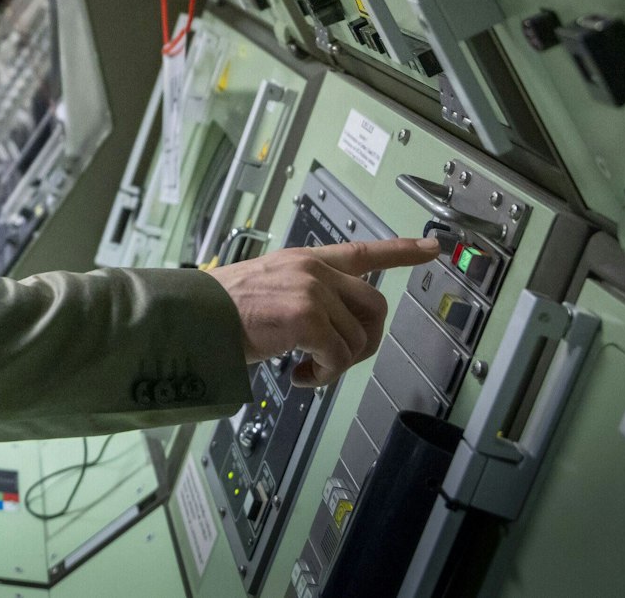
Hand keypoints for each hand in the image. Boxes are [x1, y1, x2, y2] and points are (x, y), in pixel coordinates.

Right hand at [207, 237, 439, 387]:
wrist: (192, 318)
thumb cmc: (219, 311)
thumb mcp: (266, 288)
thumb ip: (301, 296)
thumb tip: (324, 331)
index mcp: (303, 260)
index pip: (362, 251)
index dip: (402, 250)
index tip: (432, 248)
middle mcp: (313, 270)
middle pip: (375, 305)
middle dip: (365, 339)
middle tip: (334, 359)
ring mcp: (312, 291)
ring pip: (358, 338)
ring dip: (336, 364)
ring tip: (304, 368)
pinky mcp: (307, 317)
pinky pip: (338, 358)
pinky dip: (321, 375)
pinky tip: (296, 375)